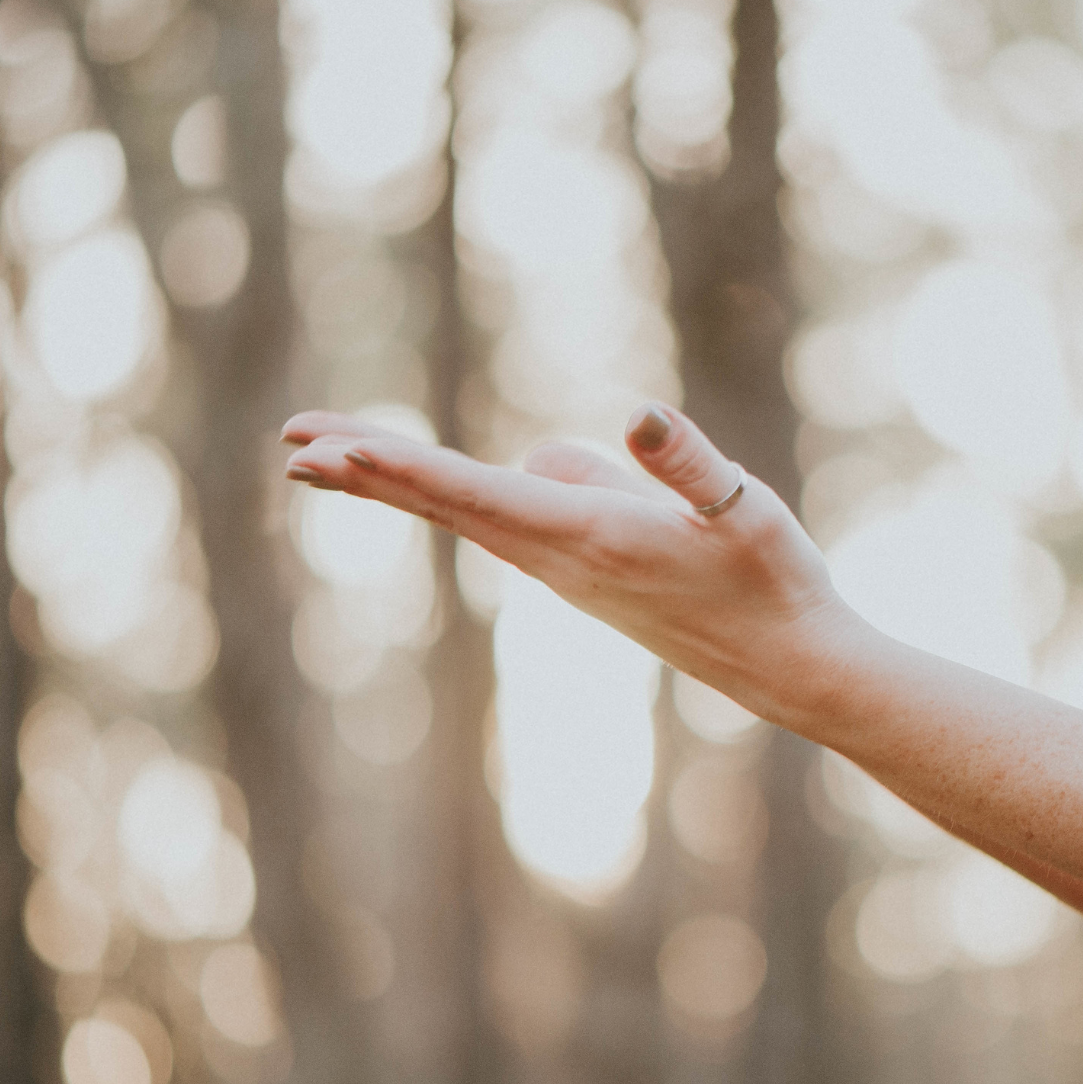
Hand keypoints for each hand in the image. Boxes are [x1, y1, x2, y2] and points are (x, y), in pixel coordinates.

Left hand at [279, 404, 871, 726]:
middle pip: (445, 504)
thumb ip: (689, 464)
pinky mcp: (581, 571)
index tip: (334, 451)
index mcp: (590, 536)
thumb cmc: (775, 582)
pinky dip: (444, 495)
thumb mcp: (744, 510)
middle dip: (366, 471)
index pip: (476, 494)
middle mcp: (561, 558)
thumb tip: (636, 416)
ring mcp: (565, 570)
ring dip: (394, 482)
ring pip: (463, 513)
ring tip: (329, 454)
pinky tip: (434, 481)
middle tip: (290, 445)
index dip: (402, 469)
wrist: (792, 666)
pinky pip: (495, 521)